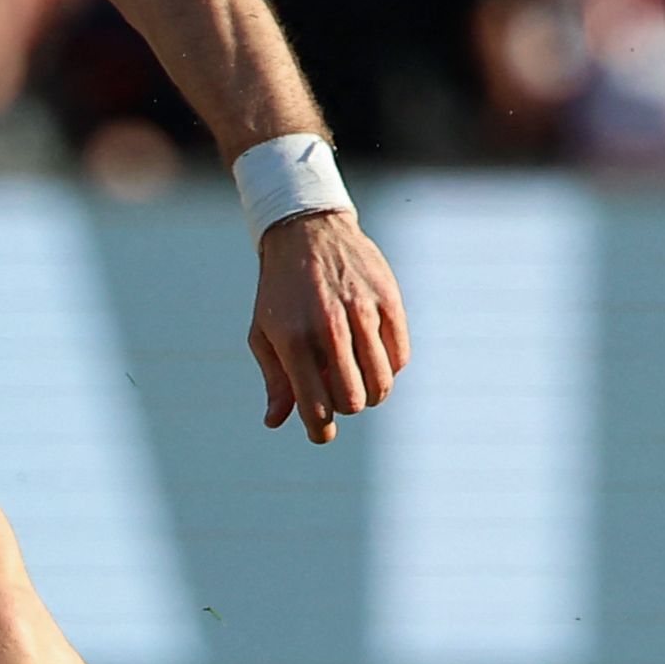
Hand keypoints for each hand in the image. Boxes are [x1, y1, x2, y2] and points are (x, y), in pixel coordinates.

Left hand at [247, 210, 407, 443]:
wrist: (306, 231)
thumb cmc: (281, 291)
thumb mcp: (264, 332)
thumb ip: (275, 379)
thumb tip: (276, 422)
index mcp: (293, 339)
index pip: (316, 407)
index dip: (320, 431)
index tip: (321, 432)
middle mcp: (329, 326)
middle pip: (353, 400)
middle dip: (345, 408)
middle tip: (337, 393)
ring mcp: (362, 312)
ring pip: (381, 382)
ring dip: (370, 392)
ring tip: (358, 377)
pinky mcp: (389, 300)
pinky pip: (400, 356)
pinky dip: (389, 367)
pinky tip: (373, 356)